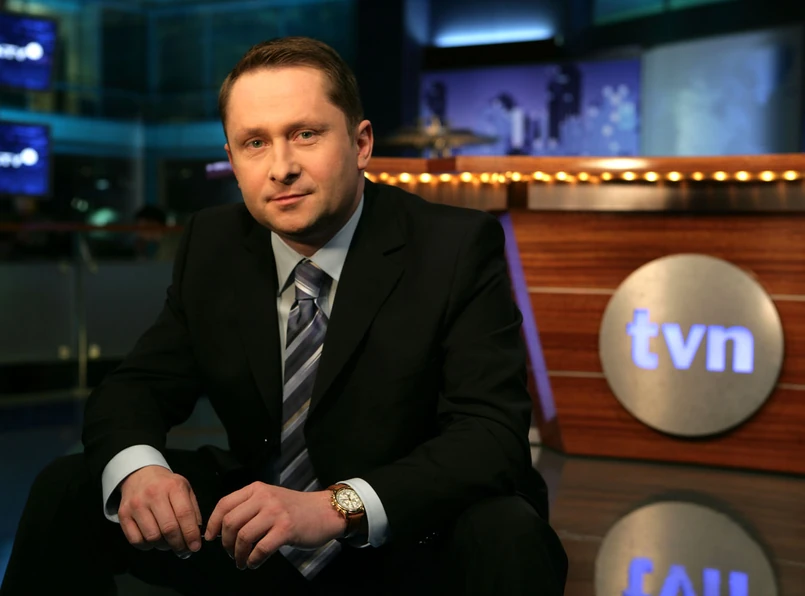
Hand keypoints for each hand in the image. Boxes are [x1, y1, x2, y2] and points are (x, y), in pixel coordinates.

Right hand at [118, 465, 202, 557]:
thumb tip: (196, 536)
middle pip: (168, 528)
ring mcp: (136, 504)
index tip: (195, 546)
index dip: (191, 534)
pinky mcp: (123, 515)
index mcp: (173, 486)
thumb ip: (193, 511)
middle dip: (179, 544)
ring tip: (169, 543)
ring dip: (164, 546)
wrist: (141, 475)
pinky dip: (148, 546)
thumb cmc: (167, 486)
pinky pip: (136, 540)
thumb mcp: (185, 489)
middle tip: (184, 550)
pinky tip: (154, 540)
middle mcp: (153, 494)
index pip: (184, 514)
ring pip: (152, 537)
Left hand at [203, 482, 346, 569]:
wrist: (325, 511)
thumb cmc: (295, 509)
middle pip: (231, 522)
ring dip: (238, 555)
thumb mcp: (270, 498)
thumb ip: (249, 506)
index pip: (224, 504)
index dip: (212, 523)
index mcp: (257, 489)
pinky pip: (260, 549)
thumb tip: (222, 528)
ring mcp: (276, 513)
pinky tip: (254, 563)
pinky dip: (253, 560)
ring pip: (243, 536)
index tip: (211, 538)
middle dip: (226, 543)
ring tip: (241, 561)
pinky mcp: (286, 529)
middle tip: (230, 554)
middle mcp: (264, 497)